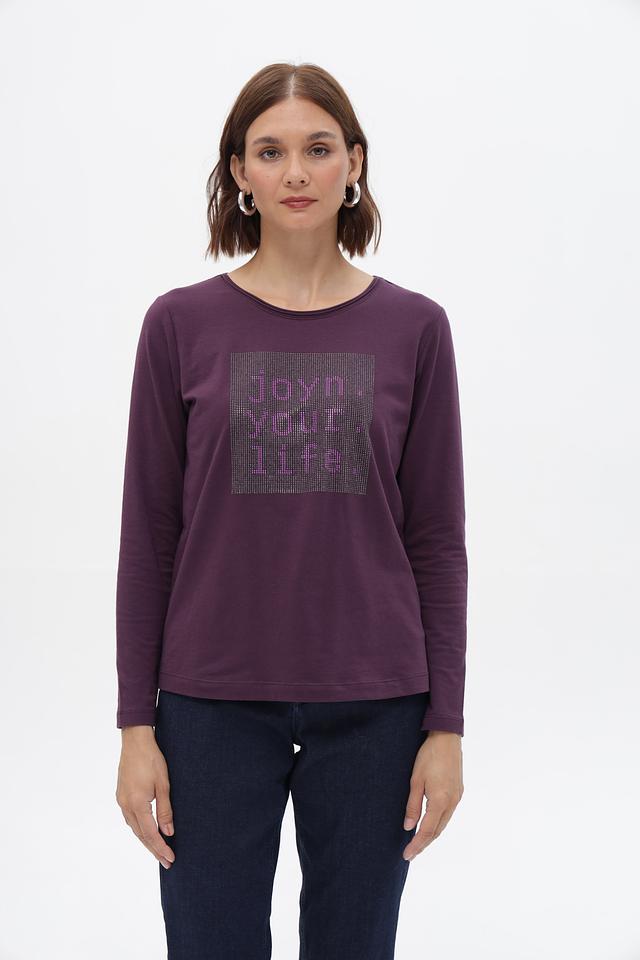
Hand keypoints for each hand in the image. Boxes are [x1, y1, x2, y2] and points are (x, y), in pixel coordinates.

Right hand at [116, 727, 175, 868]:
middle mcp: (126, 805)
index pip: (150, 834)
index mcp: (137, 804)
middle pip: (140, 834)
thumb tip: (168, 833)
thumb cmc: (152, 760)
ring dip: (146, 840)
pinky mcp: (121, 795)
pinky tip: (146, 831)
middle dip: (154, 849)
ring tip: (158, 851)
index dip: (160, 848)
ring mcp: (121, 800)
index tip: (170, 859)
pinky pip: (130, 818)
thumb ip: (165, 811)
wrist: (135, 742)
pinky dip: (140, 828)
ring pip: (134, 828)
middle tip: (166, 862)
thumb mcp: (163, 785)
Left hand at [402, 731, 463, 860]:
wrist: (447, 738)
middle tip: (410, 853)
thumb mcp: (415, 780)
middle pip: (437, 831)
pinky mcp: (458, 791)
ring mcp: (457, 797)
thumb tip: (408, 827)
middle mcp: (452, 802)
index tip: (407, 855)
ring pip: (443, 823)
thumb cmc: (428, 756)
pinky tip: (430, 823)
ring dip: (431, 834)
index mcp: (440, 801)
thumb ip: (412, 805)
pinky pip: (448, 814)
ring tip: (418, 842)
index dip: (416, 845)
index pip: (427, 831)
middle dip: (424, 843)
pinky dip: (438, 823)